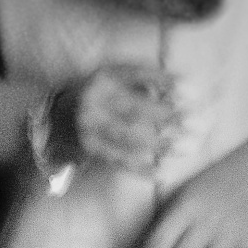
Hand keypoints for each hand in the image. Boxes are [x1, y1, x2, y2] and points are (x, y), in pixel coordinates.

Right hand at [54, 64, 180, 176]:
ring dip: (158, 146)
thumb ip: (143, 77)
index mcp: (101, 79)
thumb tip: (179, 85)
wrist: (54, 117)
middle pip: (135, 111)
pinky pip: (118, 161)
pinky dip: (141, 169)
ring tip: (183, 147)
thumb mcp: (113, 75)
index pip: (137, 78)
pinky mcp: (90, 150)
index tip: (190, 93)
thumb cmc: (95, 93)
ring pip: (128, 139)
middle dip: (166, 118)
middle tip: (193, 124)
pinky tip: (161, 172)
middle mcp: (93, 103)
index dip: (164, 85)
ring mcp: (90, 129)